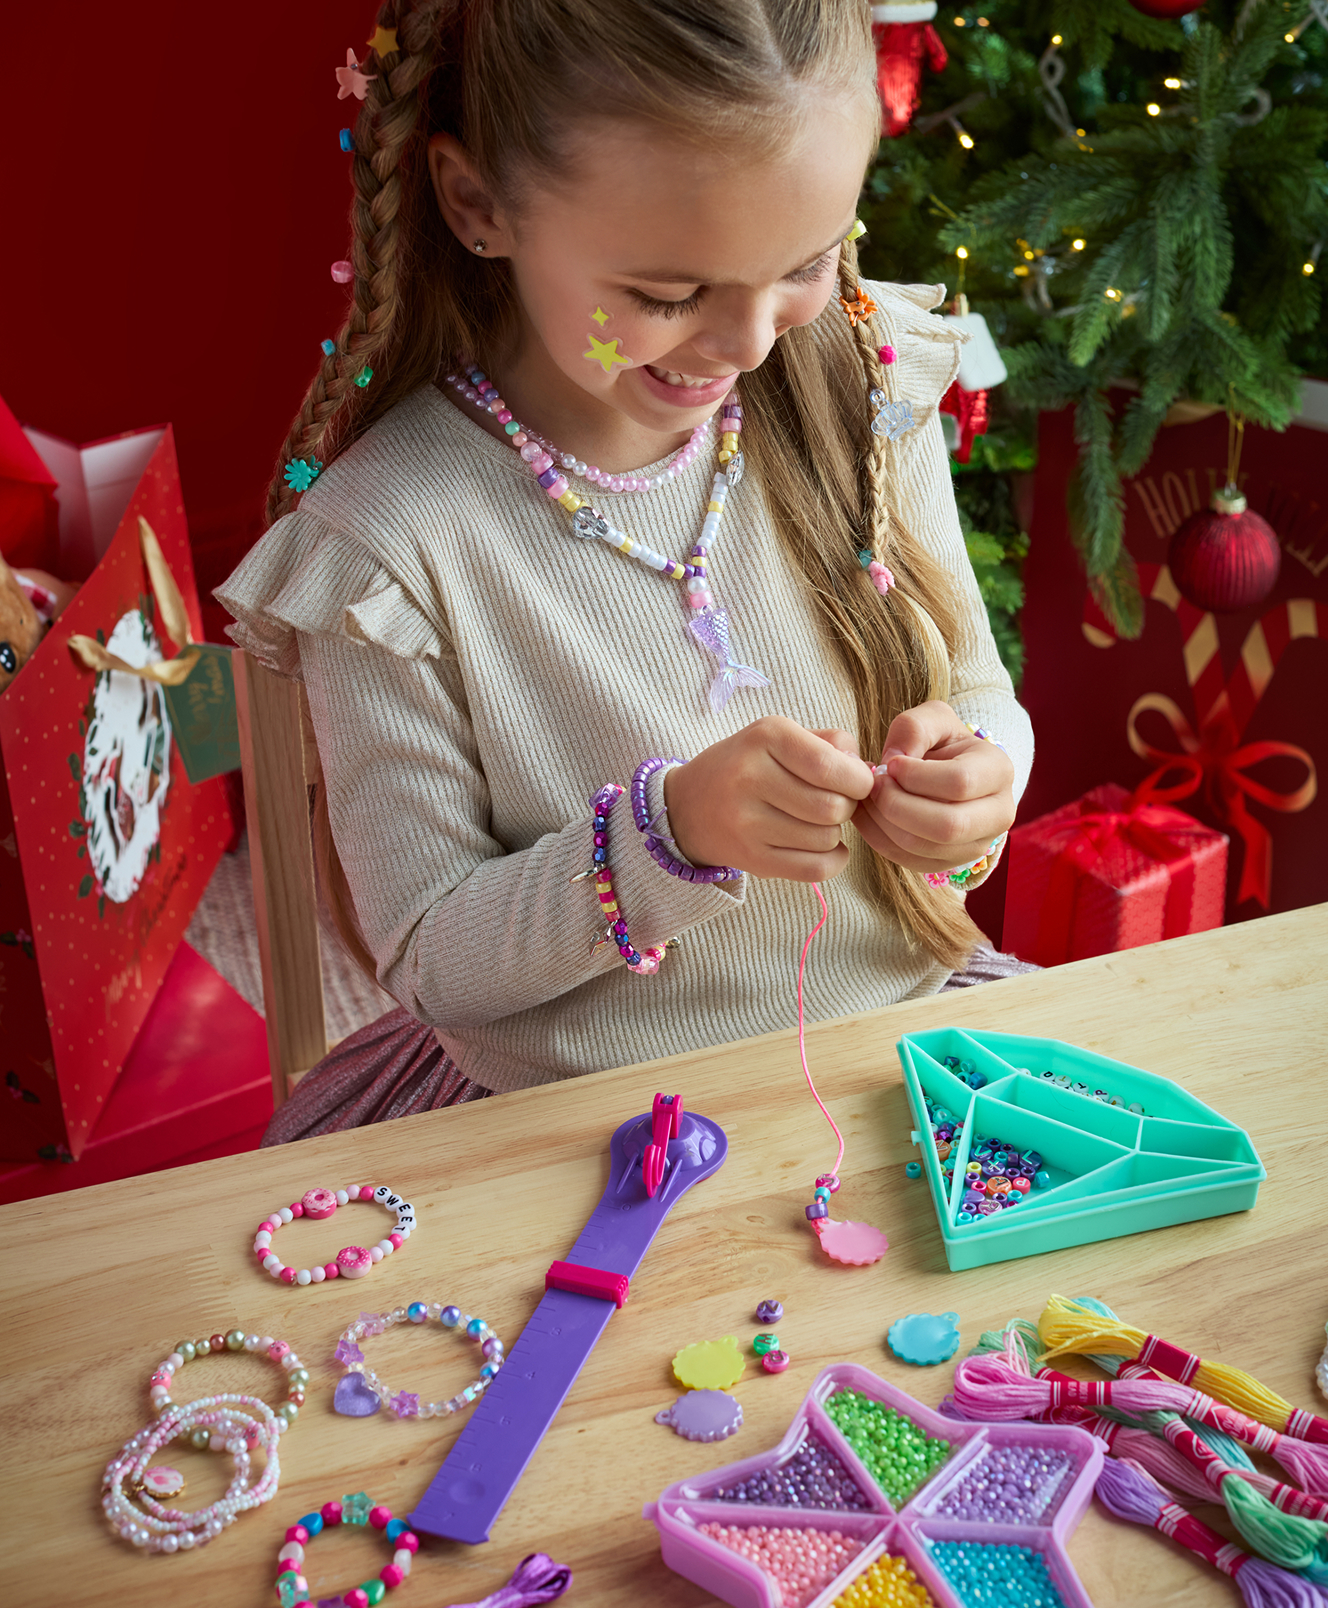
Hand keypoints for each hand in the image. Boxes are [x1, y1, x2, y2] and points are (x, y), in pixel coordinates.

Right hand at [663, 717, 875, 881]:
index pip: (829, 766)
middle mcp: (750, 777)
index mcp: (765, 737)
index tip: (856, 782)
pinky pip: (814, 869)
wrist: (689, 806)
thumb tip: (867, 773)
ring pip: (825, 838)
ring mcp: (746, 823)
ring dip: (835, 832)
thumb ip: (831, 744)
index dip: (858, 780)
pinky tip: (825, 847)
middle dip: (847, 807)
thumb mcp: (781, 736)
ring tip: (818, 821)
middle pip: (832, 806)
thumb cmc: (749, 765)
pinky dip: (833, 860)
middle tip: (835, 802)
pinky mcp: (750, 859)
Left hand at [853, 701, 1014, 875]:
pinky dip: (879, 839)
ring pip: (924, 848)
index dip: (915, 775)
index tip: (889, 764)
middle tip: (873, 785)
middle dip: (896, 805)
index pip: (959, 782)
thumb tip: (894, 761)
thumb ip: (913, 727)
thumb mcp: (932, 720)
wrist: (948, 772)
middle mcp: (998, 814)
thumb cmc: (941, 743)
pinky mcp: (950, 863)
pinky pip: (909, 861)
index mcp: (999, 771)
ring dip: (883, 823)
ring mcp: (977, 845)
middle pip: (946, 825)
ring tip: (868, 797)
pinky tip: (869, 814)